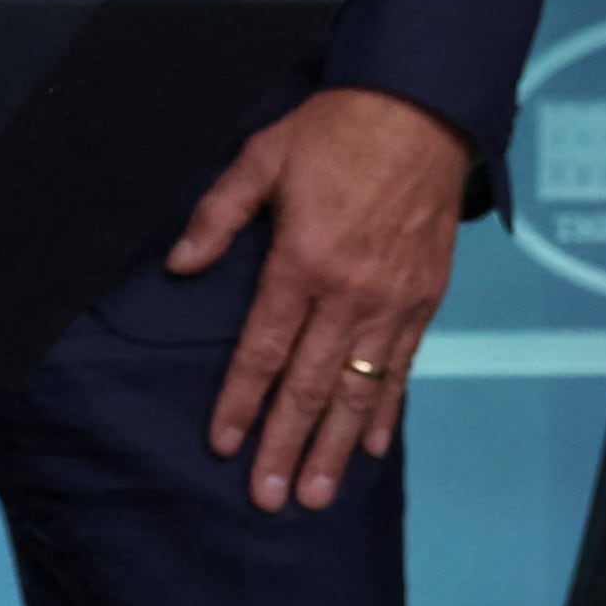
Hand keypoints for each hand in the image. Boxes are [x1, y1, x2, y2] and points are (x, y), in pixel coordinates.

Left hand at [170, 89, 471, 513]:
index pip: (264, 347)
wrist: (421, 108)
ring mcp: (392, 300)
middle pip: (310, 383)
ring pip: (359, 388)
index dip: (242, 400)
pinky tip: (370, 448)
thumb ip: (219, 214)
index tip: (225, 444)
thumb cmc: (336, 129)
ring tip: (315, 493)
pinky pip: (402, 367)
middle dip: (286, 444)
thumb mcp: (262, 157)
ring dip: (334, 446)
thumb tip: (181, 264)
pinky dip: (386, 411)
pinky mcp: (424, 298)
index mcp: (303, 259)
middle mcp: (349, 292)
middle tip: (270, 498)